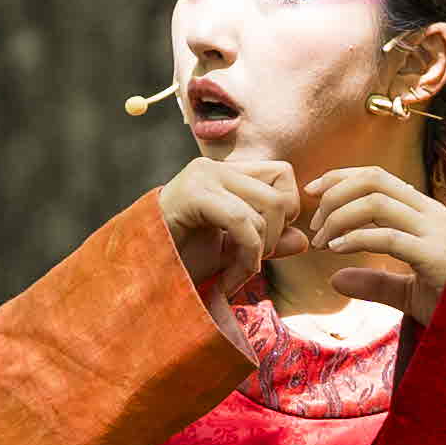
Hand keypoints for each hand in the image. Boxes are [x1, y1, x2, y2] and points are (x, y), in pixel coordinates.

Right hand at [158, 150, 297, 297]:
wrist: (140, 277)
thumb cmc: (180, 263)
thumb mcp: (233, 254)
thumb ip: (268, 243)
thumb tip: (304, 240)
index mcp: (226, 174)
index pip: (283, 174)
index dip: (286, 212)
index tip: (264, 246)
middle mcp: (214, 167)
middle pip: (280, 192)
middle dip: (275, 237)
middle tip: (250, 265)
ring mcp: (202, 176)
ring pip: (268, 205)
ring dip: (260, 250)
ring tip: (236, 274)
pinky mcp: (193, 194)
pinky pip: (243, 219)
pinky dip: (247, 253)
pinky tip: (230, 277)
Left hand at [298, 164, 445, 320]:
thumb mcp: (409, 291)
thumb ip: (374, 282)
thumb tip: (336, 279)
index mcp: (425, 214)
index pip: (378, 177)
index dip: (341, 177)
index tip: (313, 191)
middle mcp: (430, 215)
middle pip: (374, 180)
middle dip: (335, 192)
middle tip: (314, 222)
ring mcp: (435, 233)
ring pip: (376, 202)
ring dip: (340, 217)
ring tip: (324, 242)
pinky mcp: (435, 257)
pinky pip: (388, 237)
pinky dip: (357, 239)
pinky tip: (338, 250)